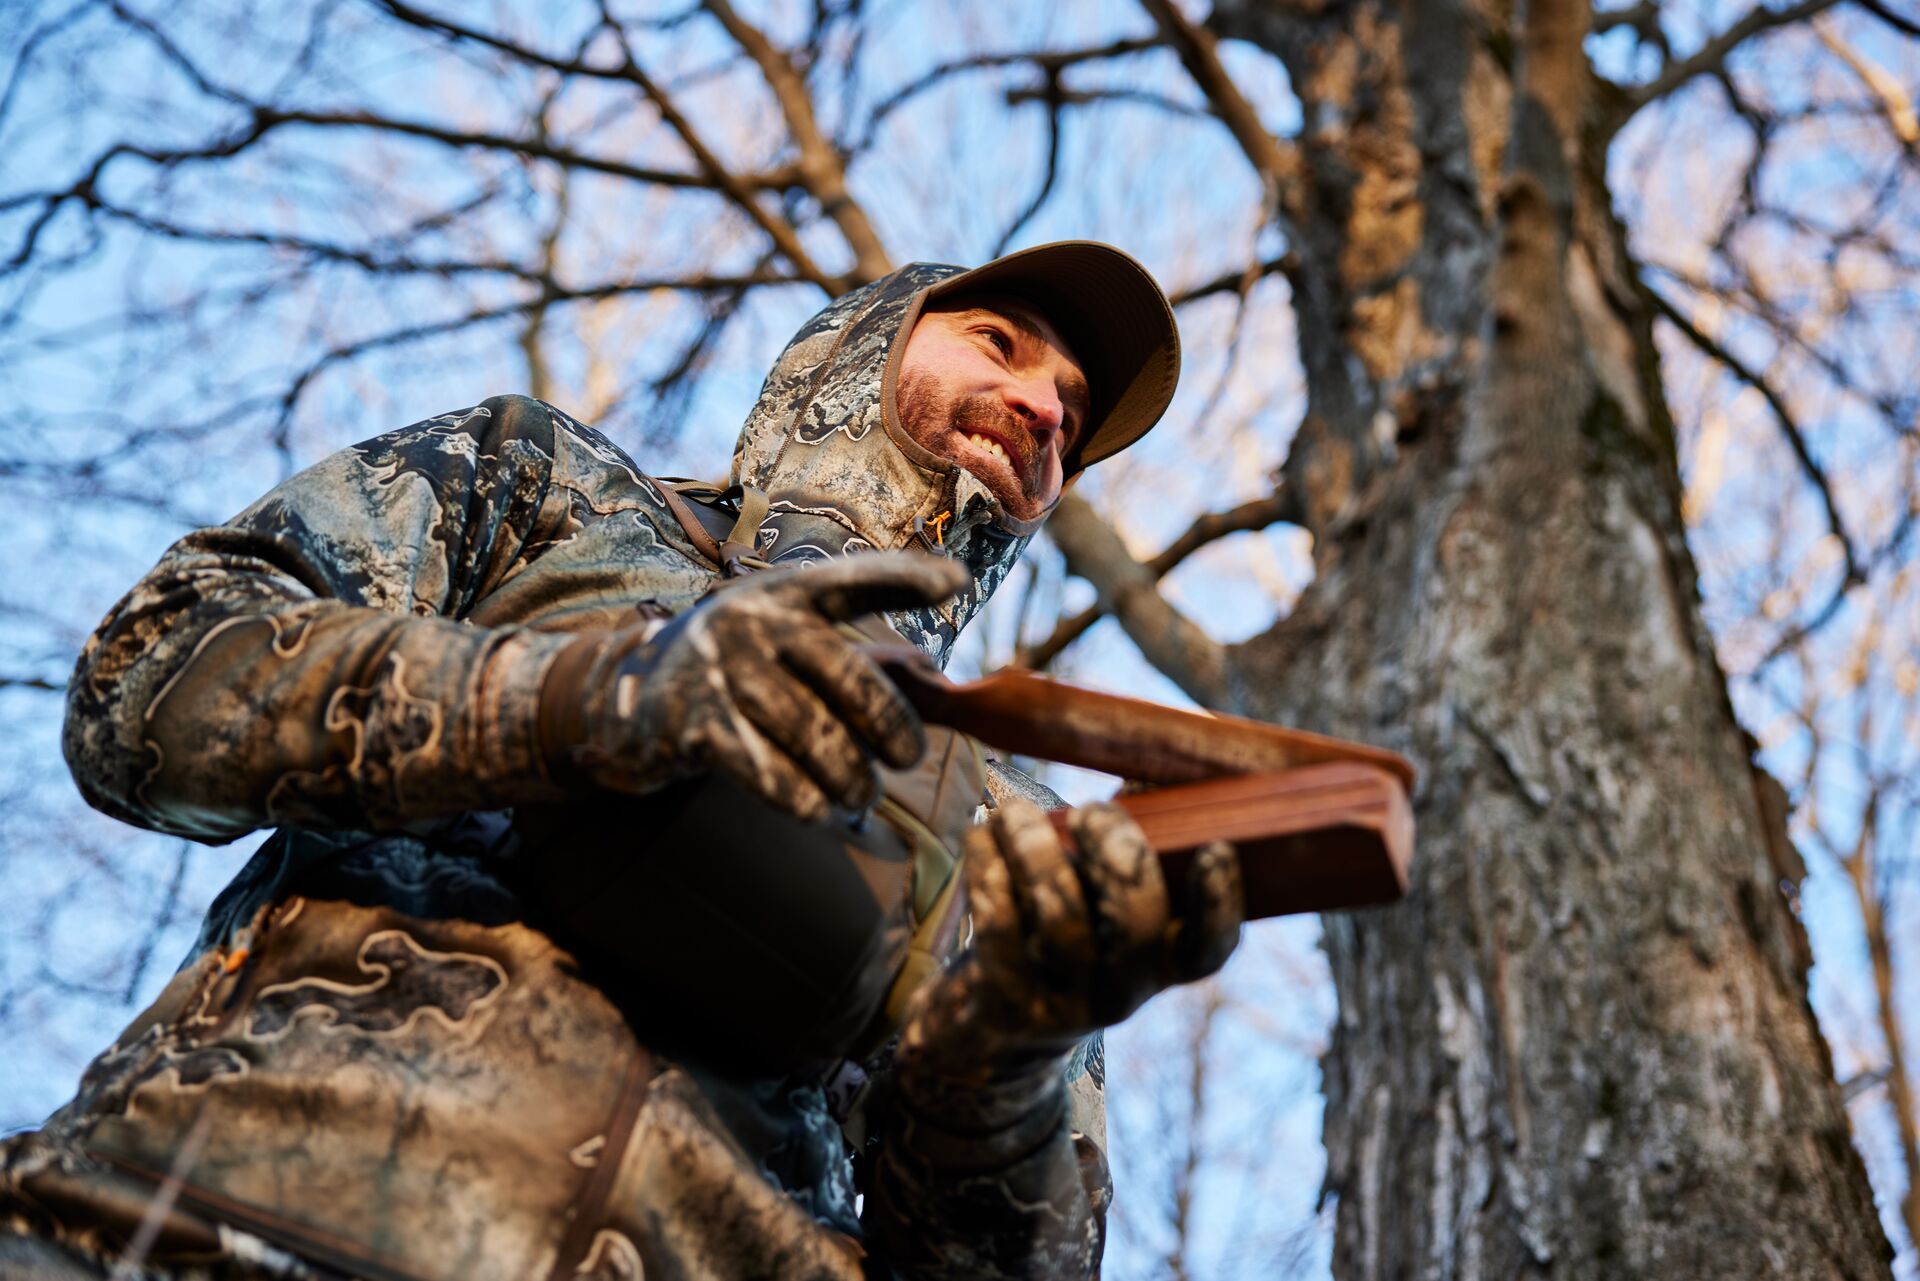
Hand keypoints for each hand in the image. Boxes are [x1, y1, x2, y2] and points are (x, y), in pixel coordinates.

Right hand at [540, 552, 968, 820]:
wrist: (632, 696)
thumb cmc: (742, 669)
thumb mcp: (786, 637)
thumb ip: (854, 649)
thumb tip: (935, 679)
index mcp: (786, 594)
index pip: (852, 580)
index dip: (905, 579)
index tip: (957, 584)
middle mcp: (755, 622)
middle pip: (853, 681)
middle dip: (894, 731)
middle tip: (906, 759)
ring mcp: (723, 673)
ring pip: (820, 742)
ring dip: (853, 782)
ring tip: (861, 796)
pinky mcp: (697, 727)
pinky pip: (776, 779)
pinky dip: (811, 804)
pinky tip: (823, 812)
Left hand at [898, 798, 1243, 1072]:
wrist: (996, 1028)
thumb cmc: (1063, 934)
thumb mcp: (1105, 909)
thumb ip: (1129, 850)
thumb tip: (1141, 780)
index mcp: (1162, 963)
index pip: (1209, 950)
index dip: (1219, 902)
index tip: (1213, 847)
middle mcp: (1124, 990)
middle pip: (1137, 921)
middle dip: (1115, 848)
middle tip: (1090, 812)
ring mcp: (1066, 1002)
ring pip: (1061, 917)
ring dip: (1037, 847)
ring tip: (1018, 812)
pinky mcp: (1008, 999)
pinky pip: (999, 923)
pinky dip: (988, 866)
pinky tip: (982, 836)